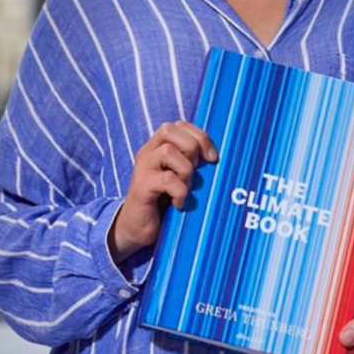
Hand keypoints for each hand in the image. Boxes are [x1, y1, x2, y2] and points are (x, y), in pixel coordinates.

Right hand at [107, 120, 217, 262]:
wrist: (137, 228)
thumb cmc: (164, 202)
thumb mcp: (180, 177)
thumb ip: (191, 163)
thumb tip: (216, 156)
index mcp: (158, 146)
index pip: (179, 125)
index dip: (200, 136)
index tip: (212, 157)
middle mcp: (148, 153)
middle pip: (170, 130)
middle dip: (191, 148)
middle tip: (195, 171)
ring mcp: (143, 168)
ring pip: (168, 152)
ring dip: (185, 170)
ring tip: (186, 188)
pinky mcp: (142, 187)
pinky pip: (167, 179)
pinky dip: (180, 191)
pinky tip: (179, 204)